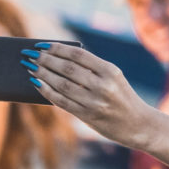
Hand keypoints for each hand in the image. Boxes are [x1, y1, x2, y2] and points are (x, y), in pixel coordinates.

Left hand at [26, 43, 150, 146]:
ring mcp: (95, 102)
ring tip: (30, 67)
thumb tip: (56, 59)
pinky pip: (62, 101)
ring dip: (42, 75)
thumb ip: (91, 69)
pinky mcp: (88, 116)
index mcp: (110, 71)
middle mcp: (103, 85)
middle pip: (67, 69)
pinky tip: (37, 84)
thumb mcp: (113, 78)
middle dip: (45, 60)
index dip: (57, 48)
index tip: (42, 44)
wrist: (138, 124)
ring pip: (61, 84)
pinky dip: (47, 91)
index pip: (78, 55)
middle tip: (30, 54)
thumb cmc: (121, 97)